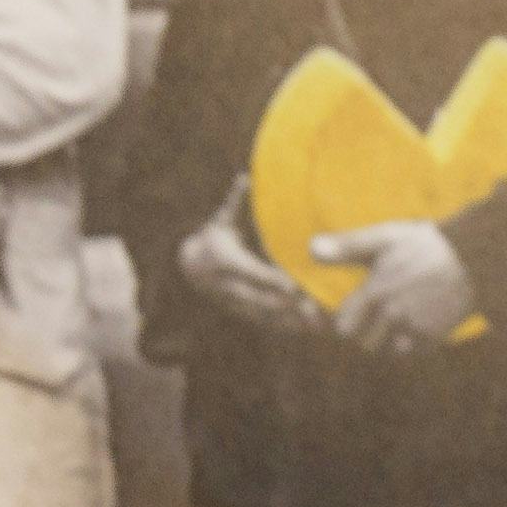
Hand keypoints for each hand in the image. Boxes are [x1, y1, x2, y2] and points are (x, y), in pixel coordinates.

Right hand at [173, 196, 328, 333]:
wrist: (188, 267)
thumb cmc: (212, 237)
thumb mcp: (220, 219)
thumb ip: (235, 201)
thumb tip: (245, 176)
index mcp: (226, 261)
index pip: (254, 273)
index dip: (274, 281)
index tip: (296, 285)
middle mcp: (229, 286)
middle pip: (262, 299)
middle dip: (288, 306)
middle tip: (316, 308)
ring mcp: (234, 302)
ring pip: (265, 316)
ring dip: (290, 321)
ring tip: (318, 323)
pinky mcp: (241, 312)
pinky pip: (265, 323)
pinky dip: (285, 328)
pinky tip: (307, 330)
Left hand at [314, 217, 477, 348]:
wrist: (474, 257)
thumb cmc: (425, 244)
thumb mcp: (384, 238)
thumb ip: (347, 247)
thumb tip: (309, 248)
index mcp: (375, 291)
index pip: (343, 326)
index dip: (347, 321)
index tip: (353, 314)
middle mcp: (393, 314)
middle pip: (365, 343)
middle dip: (367, 334)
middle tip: (377, 318)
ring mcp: (415, 327)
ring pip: (388, 350)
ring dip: (389, 341)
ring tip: (397, 321)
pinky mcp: (435, 337)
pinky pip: (412, 352)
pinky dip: (412, 344)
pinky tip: (417, 325)